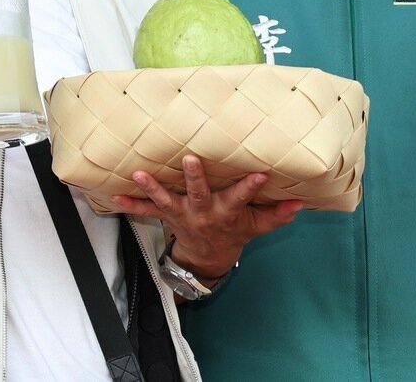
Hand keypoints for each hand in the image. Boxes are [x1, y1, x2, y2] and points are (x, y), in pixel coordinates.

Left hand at [112, 154, 303, 276]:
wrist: (209, 256)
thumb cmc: (234, 231)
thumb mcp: (258, 226)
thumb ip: (277, 215)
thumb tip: (300, 204)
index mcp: (227, 212)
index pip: (241, 198)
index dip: (250, 187)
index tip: (259, 174)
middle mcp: (203, 212)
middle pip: (199, 194)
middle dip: (194, 177)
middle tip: (189, 159)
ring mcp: (181, 214)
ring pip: (166, 200)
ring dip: (152, 187)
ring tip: (138, 173)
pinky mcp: (165, 216)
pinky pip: (146, 211)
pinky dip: (131, 205)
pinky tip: (115, 196)